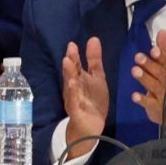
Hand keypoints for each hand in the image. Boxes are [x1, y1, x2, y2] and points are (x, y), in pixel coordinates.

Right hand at [59, 36, 111, 160]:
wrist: (90, 125)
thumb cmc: (93, 100)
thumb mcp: (97, 78)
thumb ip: (94, 60)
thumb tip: (93, 39)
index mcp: (79, 79)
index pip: (76, 66)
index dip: (75, 56)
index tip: (73, 44)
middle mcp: (74, 87)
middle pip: (71, 74)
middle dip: (70, 65)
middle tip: (69, 53)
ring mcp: (74, 98)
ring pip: (71, 87)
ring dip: (69, 77)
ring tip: (68, 65)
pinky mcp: (76, 110)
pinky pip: (74, 102)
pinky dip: (73, 95)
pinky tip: (73, 87)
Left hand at [132, 28, 165, 138]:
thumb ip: (163, 52)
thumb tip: (162, 32)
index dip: (162, 54)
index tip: (154, 48)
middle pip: (160, 73)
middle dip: (149, 64)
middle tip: (138, 57)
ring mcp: (163, 96)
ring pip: (154, 86)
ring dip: (145, 78)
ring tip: (135, 70)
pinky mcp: (156, 108)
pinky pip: (149, 104)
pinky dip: (142, 100)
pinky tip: (134, 95)